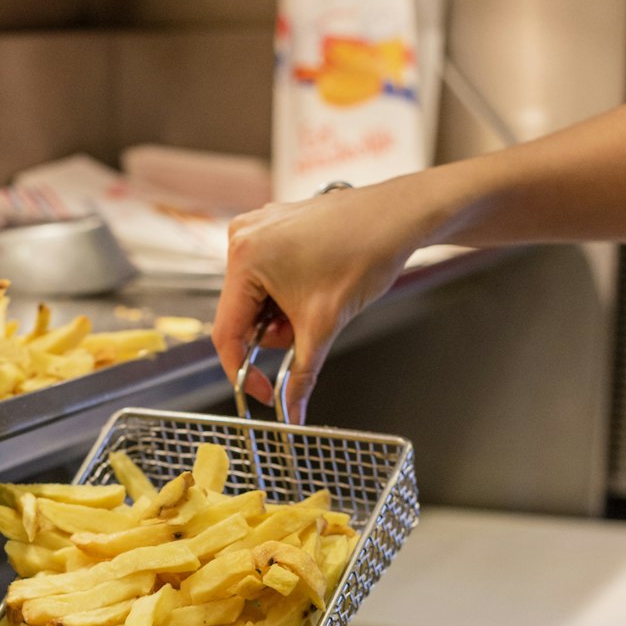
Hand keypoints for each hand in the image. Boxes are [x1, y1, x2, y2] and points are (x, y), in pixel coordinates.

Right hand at [212, 180, 431, 421]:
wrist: (399, 216)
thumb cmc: (366, 251)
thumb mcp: (325, 325)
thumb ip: (302, 374)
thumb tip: (291, 409)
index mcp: (245, 258)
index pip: (226, 333)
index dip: (242, 371)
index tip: (262, 390)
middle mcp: (243, 238)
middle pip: (241, 315)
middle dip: (273, 334)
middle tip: (305, 329)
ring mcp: (258, 229)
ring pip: (255, 298)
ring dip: (281, 314)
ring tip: (315, 301)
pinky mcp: (273, 227)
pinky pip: (266, 276)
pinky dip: (286, 293)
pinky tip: (312, 286)